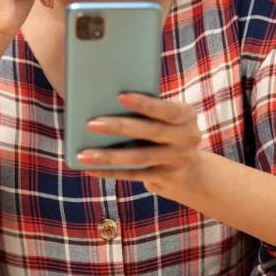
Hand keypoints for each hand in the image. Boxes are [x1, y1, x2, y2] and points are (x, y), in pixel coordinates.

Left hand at [78, 92, 203, 197]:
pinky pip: (133, 175)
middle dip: (119, 127)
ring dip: (109, 157)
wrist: (192, 171)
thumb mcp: (166, 117)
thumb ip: (147, 109)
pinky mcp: (164, 179)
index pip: (167, 109)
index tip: (120, 96)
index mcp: (186, 116)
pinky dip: (110, 172)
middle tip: (91, 124)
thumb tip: (102, 98)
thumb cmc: (166, 129)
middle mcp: (186, 138)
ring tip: (83, 154)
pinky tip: (89, 168)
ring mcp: (176, 161)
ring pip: (139, 158)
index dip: (145, 104)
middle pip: (150, 132)